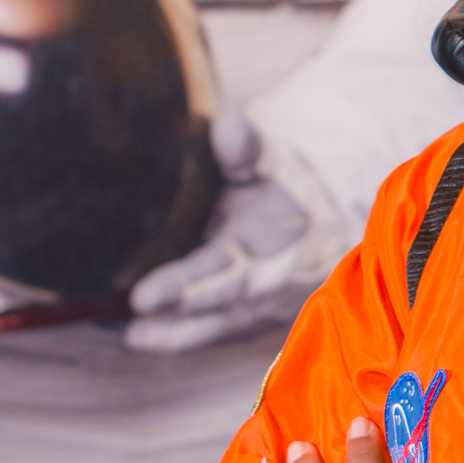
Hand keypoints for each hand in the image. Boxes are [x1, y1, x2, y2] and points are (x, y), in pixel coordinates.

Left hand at [127, 114, 320, 353]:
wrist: (331, 217)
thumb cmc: (288, 185)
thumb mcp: (273, 160)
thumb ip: (248, 148)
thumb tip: (229, 125)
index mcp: (269, 245)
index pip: (221, 270)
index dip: (183, 286)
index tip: (142, 296)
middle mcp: (269, 285)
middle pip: (218, 308)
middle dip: (177, 318)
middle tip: (132, 326)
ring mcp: (266, 309)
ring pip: (219, 329)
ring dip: (176, 336)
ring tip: (134, 337)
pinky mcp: (258, 319)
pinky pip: (222, 332)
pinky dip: (187, 337)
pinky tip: (149, 336)